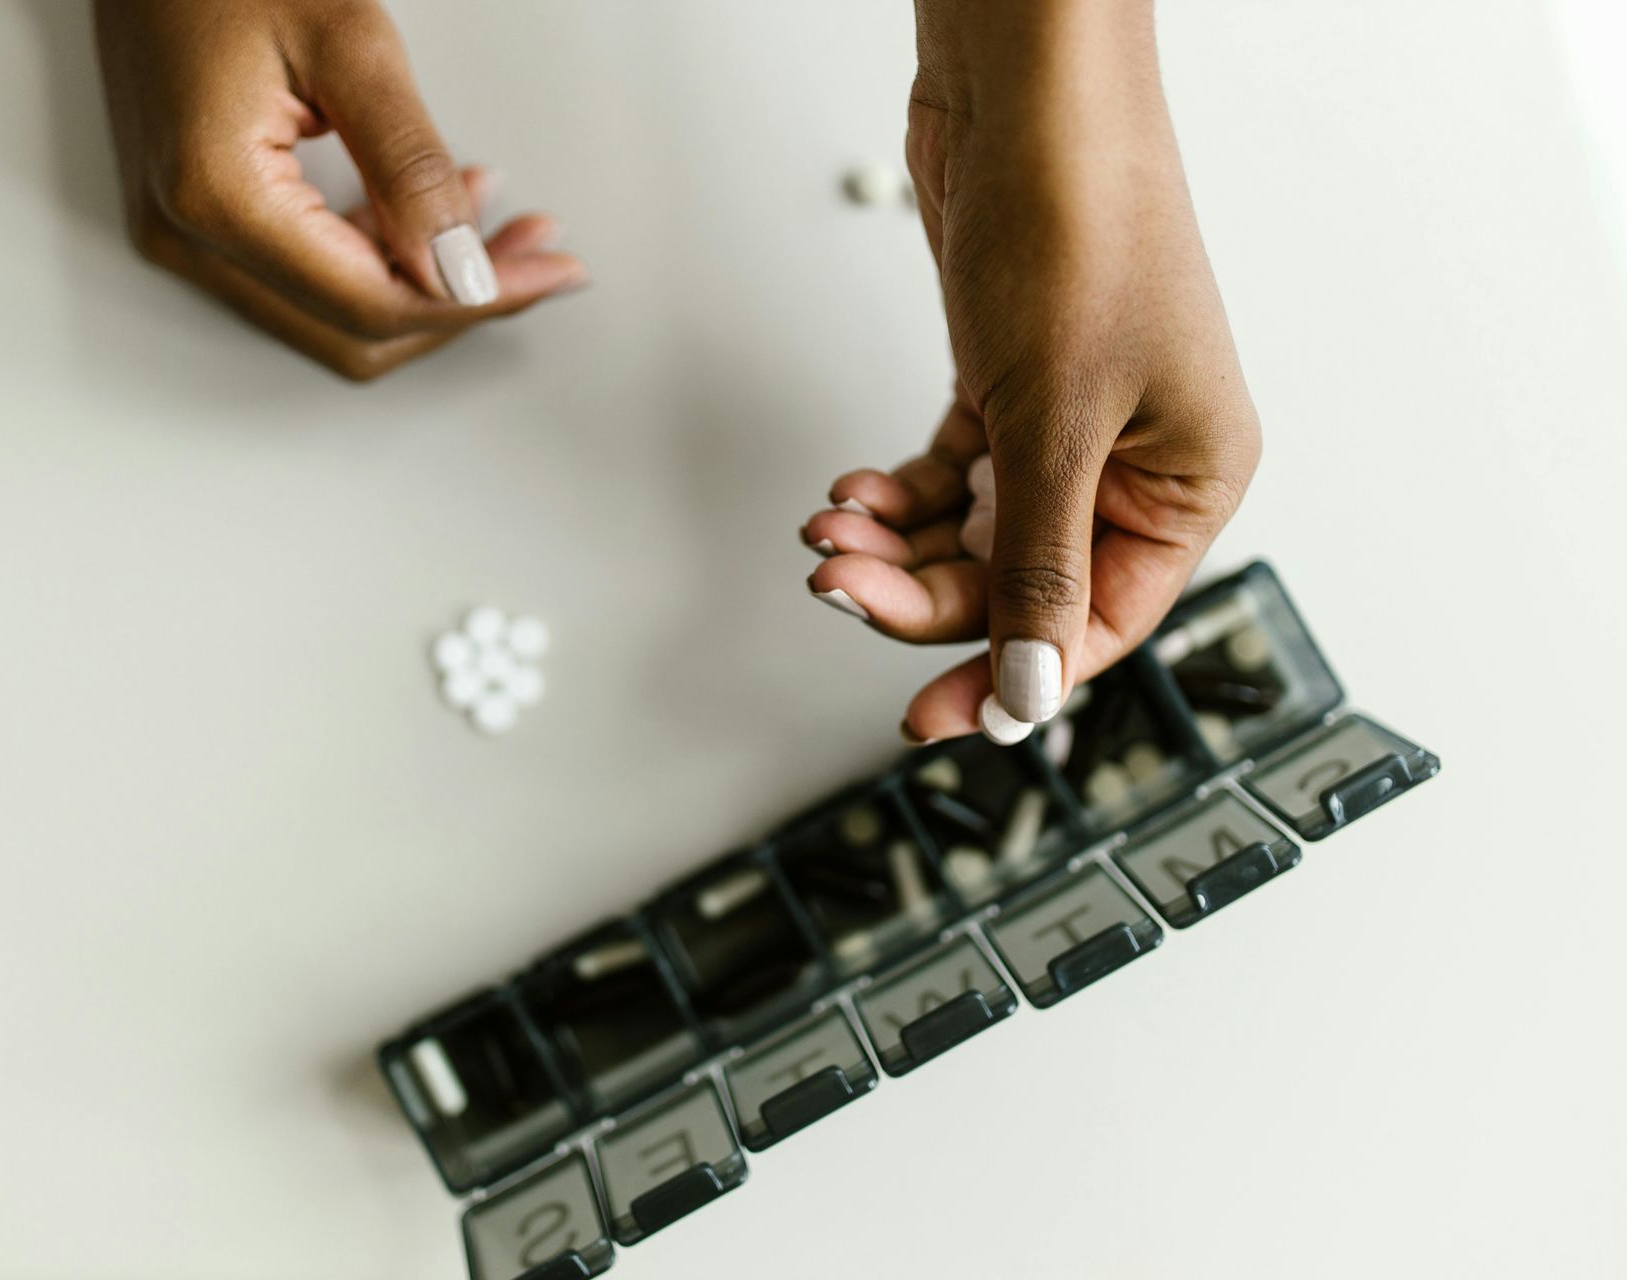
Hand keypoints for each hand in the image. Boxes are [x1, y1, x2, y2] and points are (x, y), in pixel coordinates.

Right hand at [94, 0, 588, 380]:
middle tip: (537, 256)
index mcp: (217, 197)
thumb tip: (462, 267)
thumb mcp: (345, 40)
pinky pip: (303, 276)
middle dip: (459, 301)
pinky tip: (429, 215)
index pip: (373, 303)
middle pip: (355, 331)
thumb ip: (409, 164)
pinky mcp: (194, 218)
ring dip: (423, 285)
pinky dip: (377, 258)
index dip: (475, 298)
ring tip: (498, 224)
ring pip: (333, 315)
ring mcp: (183, 235)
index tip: (549, 271)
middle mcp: (187, 236)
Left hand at [802, 0, 1259, 743]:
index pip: (1097, 624)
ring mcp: (1072, 425)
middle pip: (1021, 585)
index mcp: (1191, 483)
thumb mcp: (1058, 421)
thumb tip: (1032, 697)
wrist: (1026, 93)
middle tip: (837, 585)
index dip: (1010, 677)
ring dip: (895, 546)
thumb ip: (1039, 568)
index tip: (927, 719)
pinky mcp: (1011, 387)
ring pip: (975, 535)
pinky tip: (852, 492)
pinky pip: (953, 479)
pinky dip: (899, 496)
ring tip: (828, 528)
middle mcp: (1138, 464)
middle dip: (923, 595)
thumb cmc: (1080, 230)